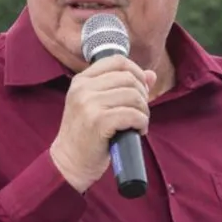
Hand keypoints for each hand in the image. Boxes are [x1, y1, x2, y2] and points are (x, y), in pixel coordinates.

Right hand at [49, 55, 156, 192]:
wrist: (70, 161)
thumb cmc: (86, 133)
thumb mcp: (97, 104)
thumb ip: (121, 87)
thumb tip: (151, 75)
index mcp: (81, 80)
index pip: (117, 61)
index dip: (136, 71)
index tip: (140, 89)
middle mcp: (83, 89)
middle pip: (129, 79)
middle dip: (142, 96)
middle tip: (139, 112)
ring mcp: (89, 104)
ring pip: (133, 96)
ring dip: (143, 111)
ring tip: (138, 123)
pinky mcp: (98, 122)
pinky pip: (133, 115)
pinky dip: (142, 123)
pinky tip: (137, 131)